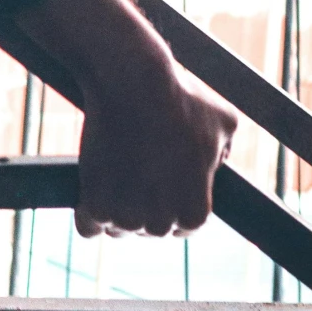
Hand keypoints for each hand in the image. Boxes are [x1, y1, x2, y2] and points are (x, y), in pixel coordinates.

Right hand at [14, 0, 236, 235]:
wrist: (132, 81)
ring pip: (116, 228)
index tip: (160, 185)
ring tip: (114, 175)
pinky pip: (88, 227)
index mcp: (196, 212)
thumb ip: (224, 150)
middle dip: (142, 206)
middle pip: (148, 229)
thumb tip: (218, 159)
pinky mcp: (93, 204)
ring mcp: (126, 217)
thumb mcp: (223, 121)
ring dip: (113, 210)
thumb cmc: (179, 97)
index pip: (184, 227)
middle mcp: (163, 223)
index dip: (172, 204)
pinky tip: (91, 193)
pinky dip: (87, 213)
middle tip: (135, 174)